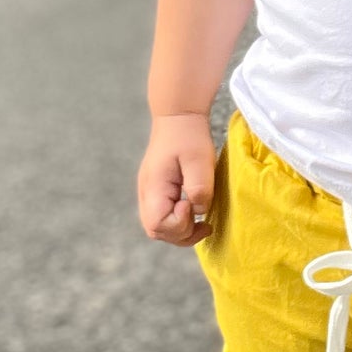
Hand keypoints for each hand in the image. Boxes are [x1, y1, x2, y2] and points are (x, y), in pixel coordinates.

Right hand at [138, 112, 216, 245]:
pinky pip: (163, 218)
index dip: (178, 223)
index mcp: (154, 186)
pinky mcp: (158, 192)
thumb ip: (199, 188)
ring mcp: (150, 194)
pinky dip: (179, 223)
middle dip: (181, 234)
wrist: (178, 117)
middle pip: (156, 231)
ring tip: (203, 225)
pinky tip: (195, 215)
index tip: (191, 205)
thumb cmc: (189, 136)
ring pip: (159, 228)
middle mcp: (147, 193)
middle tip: (204, 225)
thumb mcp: (199, 159)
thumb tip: (198, 211)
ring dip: (181, 232)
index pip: (158, 224)